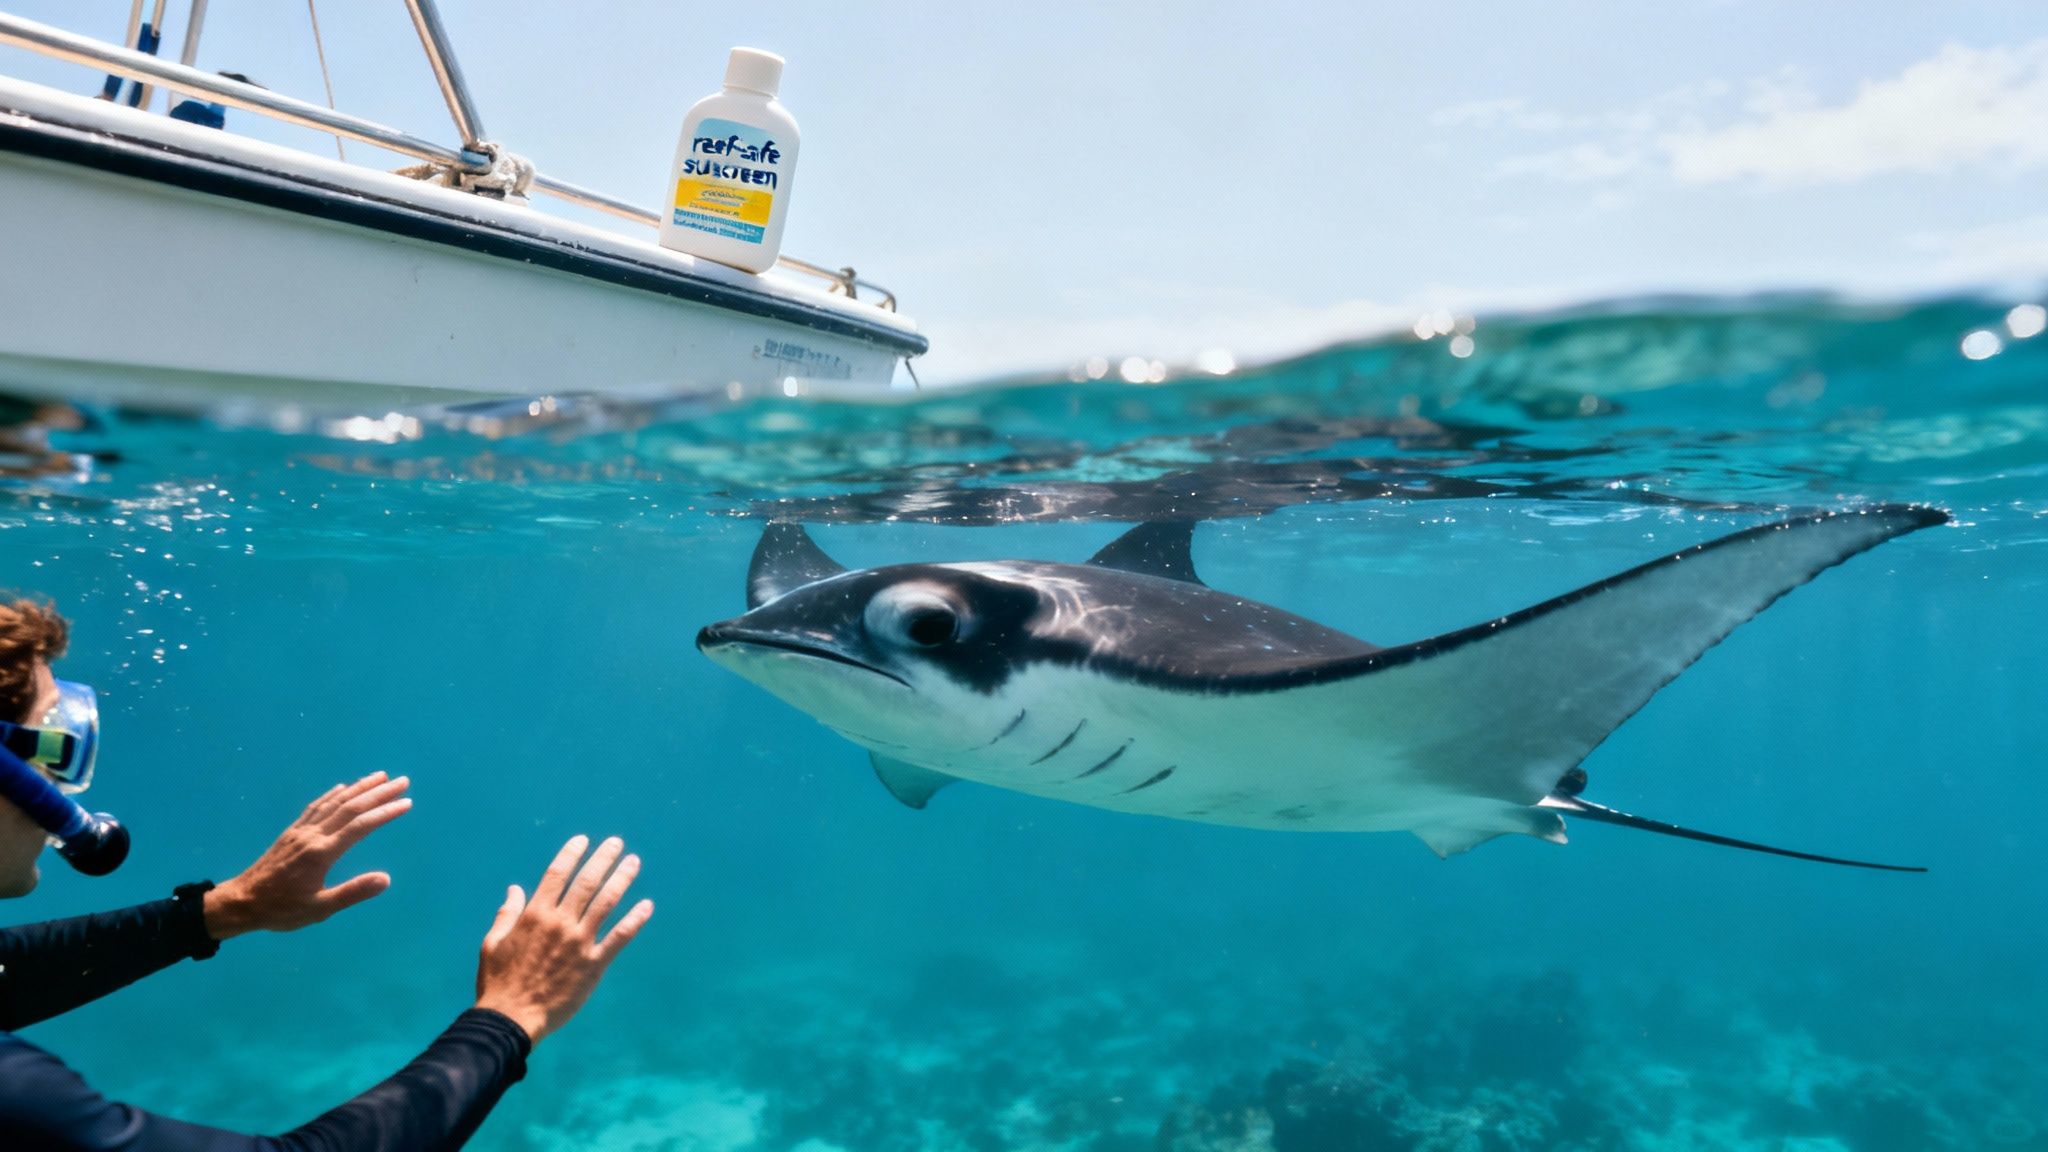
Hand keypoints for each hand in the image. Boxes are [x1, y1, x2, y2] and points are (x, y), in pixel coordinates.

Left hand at [202, 772, 411, 940]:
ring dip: (358, 787)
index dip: (384, 812)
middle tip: (403, 781)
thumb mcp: (318, 908)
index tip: (406, 803)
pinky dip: (333, 794)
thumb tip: (386, 879)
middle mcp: (312, 835)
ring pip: (333, 802)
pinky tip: (342, 788)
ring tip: (379, 776)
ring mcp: (300, 831)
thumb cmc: (281, 910)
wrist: (240, 902)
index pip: (359, 826)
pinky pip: (315, 807)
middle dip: (378, 792)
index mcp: (321, 853)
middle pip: (349, 807)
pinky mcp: (291, 832)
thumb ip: (352, 892)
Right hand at [474, 835, 653, 1043]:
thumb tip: (514, 888)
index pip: (556, 875)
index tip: (583, 840)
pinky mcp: (593, 965)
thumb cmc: (498, 981)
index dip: (571, 854)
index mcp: (534, 916)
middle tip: (616, 842)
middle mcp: (560, 924)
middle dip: (603, 859)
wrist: (511, 1018)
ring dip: (622, 879)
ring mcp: (579, 943)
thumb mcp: (493, 943)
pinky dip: (635, 920)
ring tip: (634, 862)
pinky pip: (619, 937)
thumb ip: (507, 914)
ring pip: (606, 903)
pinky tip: (648, 905)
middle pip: (586, 883)